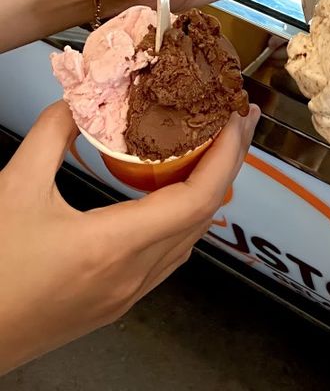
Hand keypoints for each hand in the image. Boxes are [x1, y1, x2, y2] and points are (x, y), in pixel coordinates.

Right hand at [0, 100, 258, 374]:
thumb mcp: (14, 189)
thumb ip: (51, 135)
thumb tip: (79, 99)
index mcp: (113, 248)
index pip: (196, 199)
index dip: (225, 155)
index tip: (235, 120)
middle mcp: (131, 276)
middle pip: (203, 216)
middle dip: (227, 163)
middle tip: (235, 123)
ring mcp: (126, 294)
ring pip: (190, 238)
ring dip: (209, 191)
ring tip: (213, 150)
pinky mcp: (115, 302)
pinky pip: (168, 256)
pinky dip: (185, 218)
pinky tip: (174, 196)